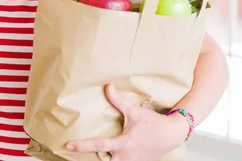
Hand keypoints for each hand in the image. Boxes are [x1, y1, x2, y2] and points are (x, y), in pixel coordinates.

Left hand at [66, 84, 188, 160]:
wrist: (172, 135)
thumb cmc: (153, 124)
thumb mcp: (135, 112)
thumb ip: (119, 101)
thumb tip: (108, 87)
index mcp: (123, 144)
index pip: (98, 145)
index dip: (82, 146)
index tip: (69, 145)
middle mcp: (125, 157)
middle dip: (91, 159)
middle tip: (76, 152)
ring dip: (104, 159)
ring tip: (89, 154)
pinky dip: (114, 160)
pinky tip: (109, 156)